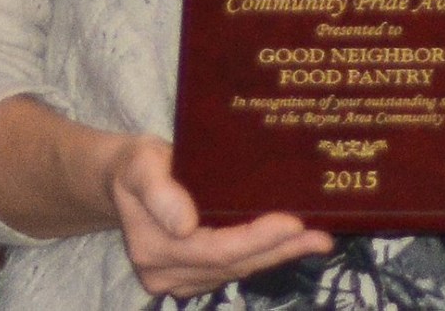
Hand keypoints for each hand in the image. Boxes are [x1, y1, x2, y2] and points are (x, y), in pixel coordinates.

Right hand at [107, 134, 333, 297]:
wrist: (123, 181)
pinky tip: (292, 243)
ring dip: (278, 255)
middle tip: (321, 237)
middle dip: (279, 249)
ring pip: (237, 269)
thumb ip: (160, 193)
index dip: (256, 239)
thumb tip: (186, 224)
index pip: (215, 249)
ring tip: (318, 240)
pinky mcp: (193, 276)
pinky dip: (264, 255)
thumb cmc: (136, 165)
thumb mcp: (141, 165)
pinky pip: (234, 267)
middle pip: (232, 264)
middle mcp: (165, 274)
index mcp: (153, 248)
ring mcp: (179, 280)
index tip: (293, 223)